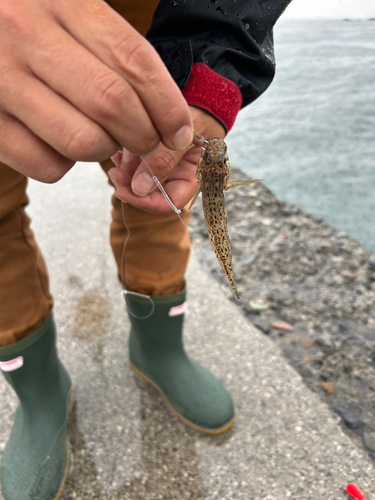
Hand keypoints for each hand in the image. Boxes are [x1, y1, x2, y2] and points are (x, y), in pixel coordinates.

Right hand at [0, 0, 192, 182]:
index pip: (133, 59)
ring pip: (82, 141)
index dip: (167, 105)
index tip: (179, 132)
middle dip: (144, 136)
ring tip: (99, 137)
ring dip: (104, 150)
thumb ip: (112, 51)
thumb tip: (165, 116)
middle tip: (146, 142)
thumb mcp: (68, 12)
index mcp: (60, 0)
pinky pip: (46, 165)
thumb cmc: (27, 23)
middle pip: (112, 103)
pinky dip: (64, 165)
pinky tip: (59, 143)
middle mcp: (25, 33)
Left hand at [108, 107, 225, 213]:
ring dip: (126, 171)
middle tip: (114, 173)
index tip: (126, 192)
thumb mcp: (184, 136)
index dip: (147, 202)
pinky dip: (124, 159)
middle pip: (151, 193)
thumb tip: (140, 189)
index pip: (170, 202)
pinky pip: (133, 162)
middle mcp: (177, 174)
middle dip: (131, 186)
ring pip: (139, 179)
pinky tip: (118, 148)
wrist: (198, 87)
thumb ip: (164, 160)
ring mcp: (162, 163)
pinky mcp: (150, 152)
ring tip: (119, 153)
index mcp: (192, 176)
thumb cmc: (199, 110)